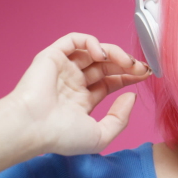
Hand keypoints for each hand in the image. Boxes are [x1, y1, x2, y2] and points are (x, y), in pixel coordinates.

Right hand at [4, 33, 151, 155]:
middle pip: (106, 66)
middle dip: (127, 65)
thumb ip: (120, 118)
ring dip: (114, 53)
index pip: (110, 82)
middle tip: (142, 68)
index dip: (129, 76)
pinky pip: (74, 40)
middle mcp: (72, 83)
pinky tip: (102, 54)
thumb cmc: (60, 136)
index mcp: (82, 101)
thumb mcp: (100, 135)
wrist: (32, 127)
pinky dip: (91, 42)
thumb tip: (131, 96)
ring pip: (94, 52)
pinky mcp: (52, 56)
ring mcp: (63, 69)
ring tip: (127, 63)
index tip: (146, 75)